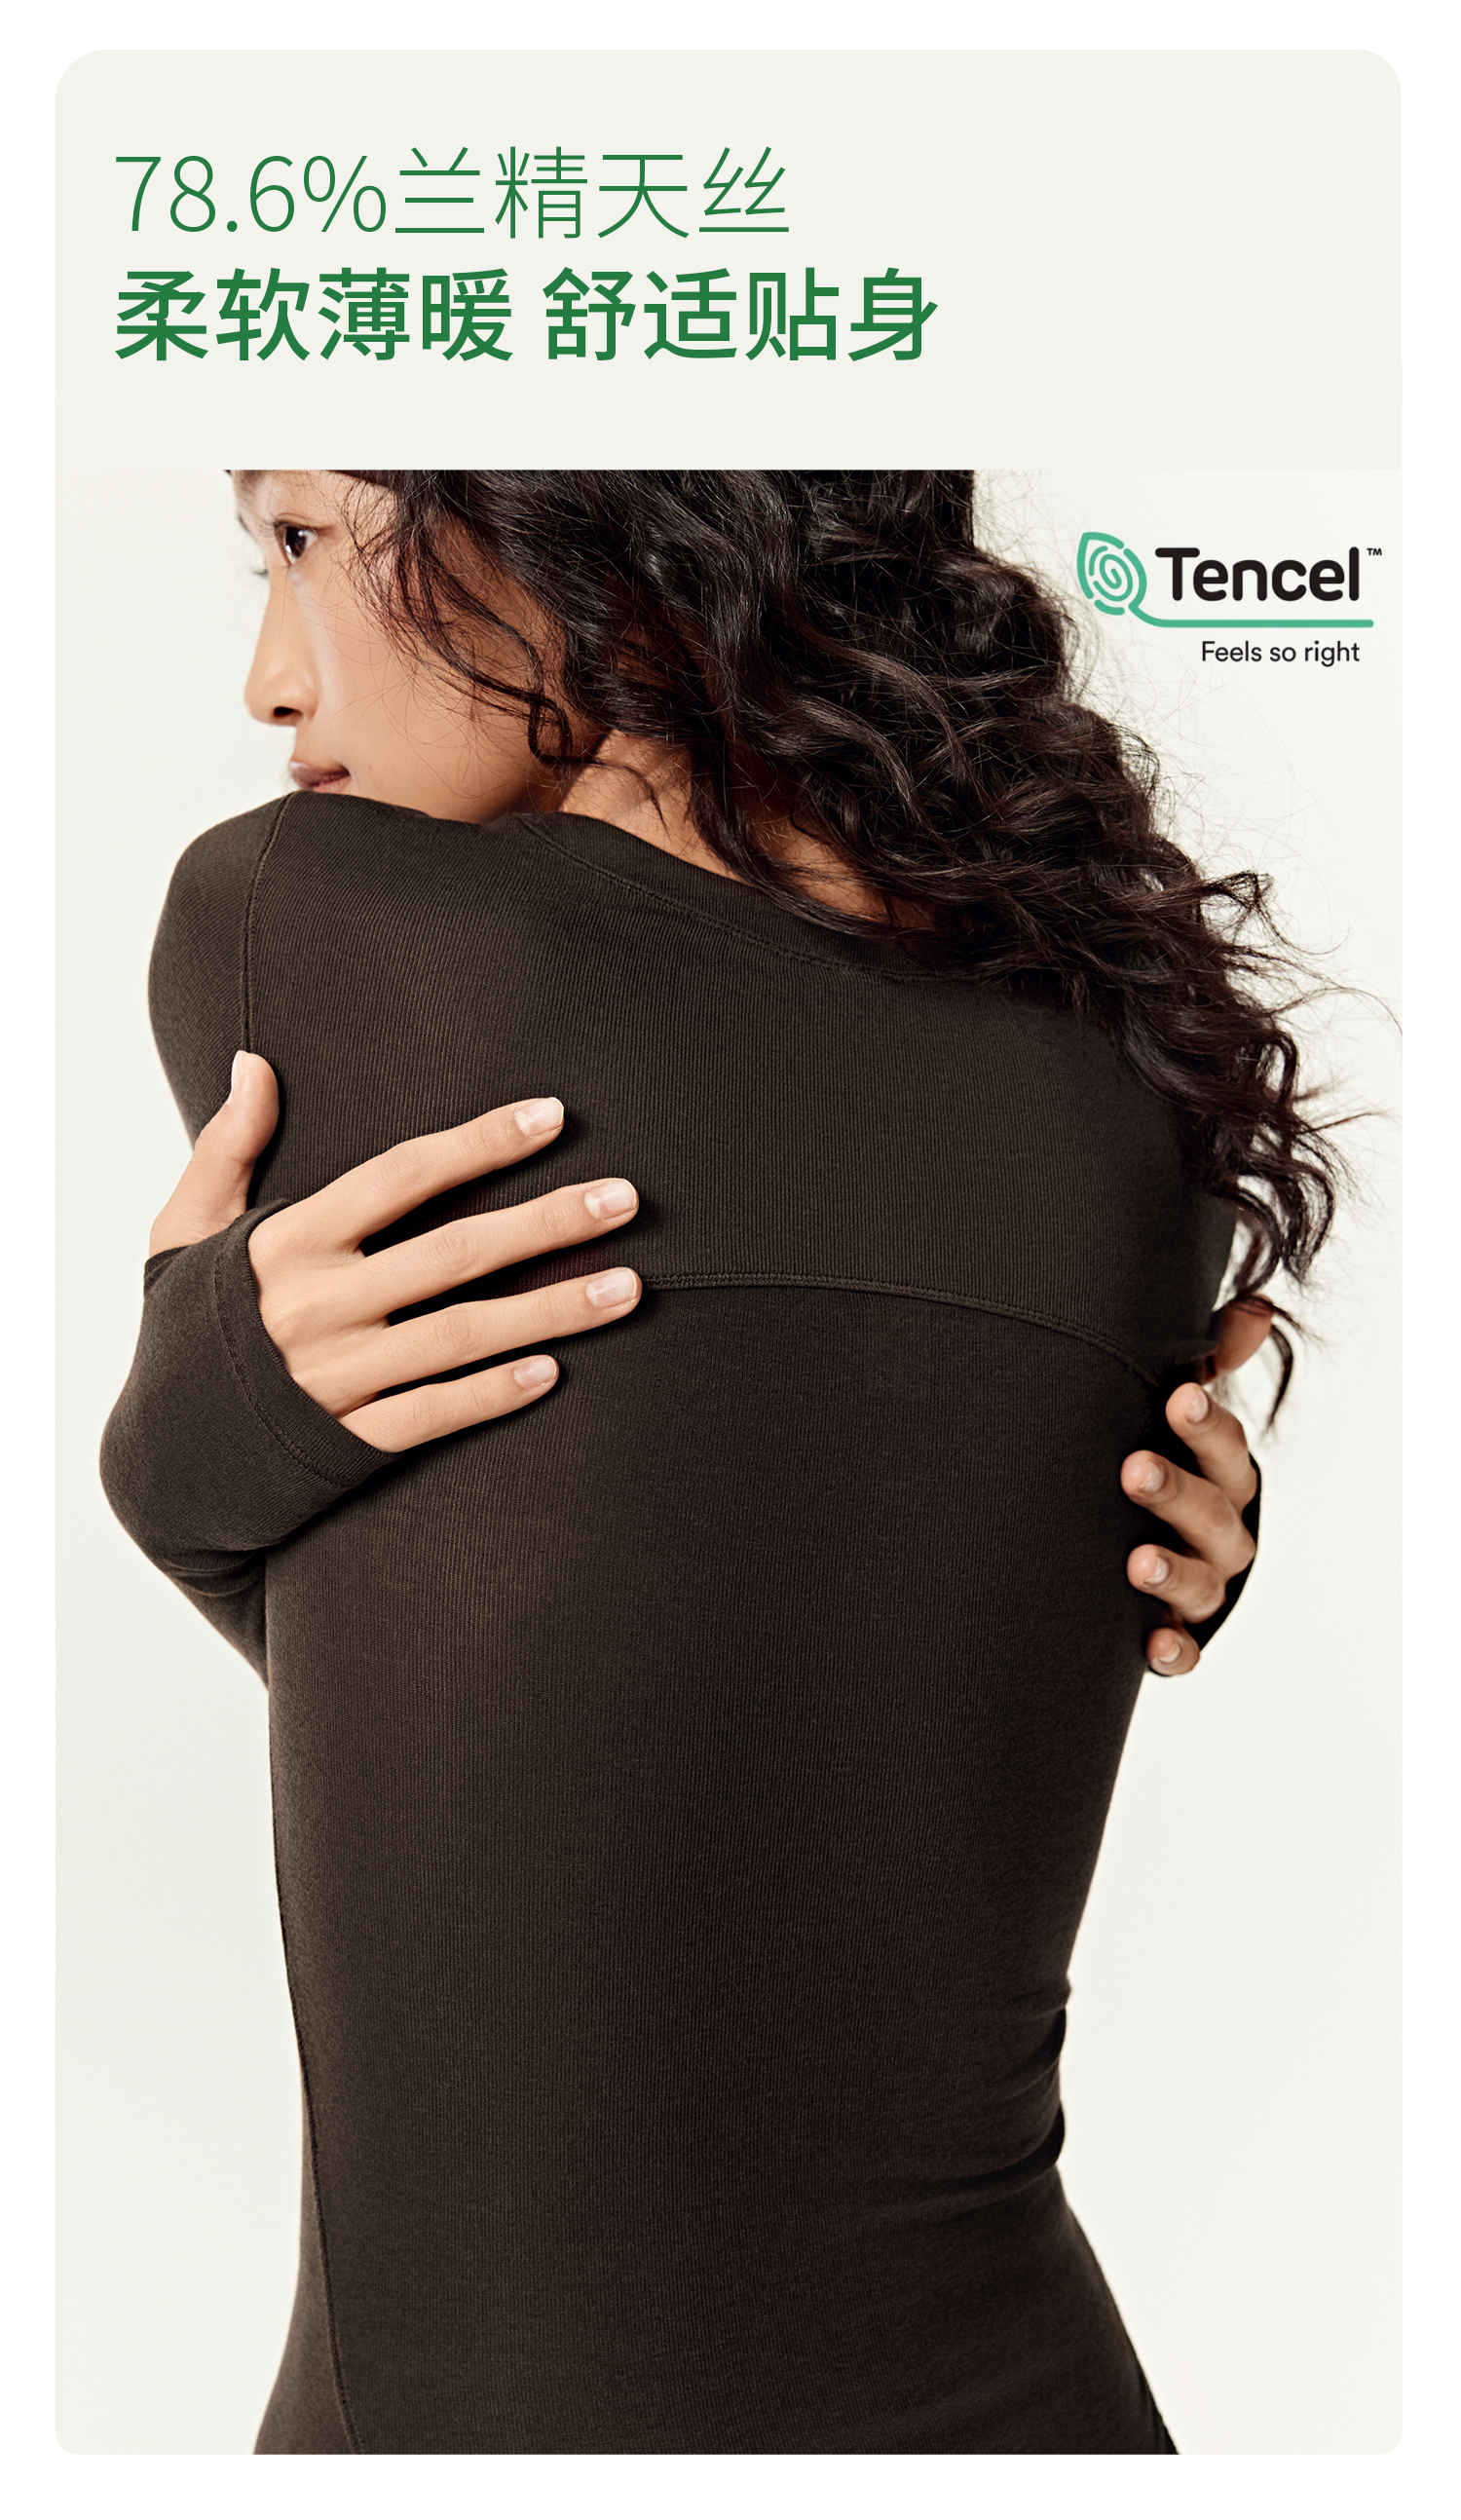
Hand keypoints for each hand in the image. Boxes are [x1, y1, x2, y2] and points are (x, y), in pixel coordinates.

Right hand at [148, 1051, 641, 1451]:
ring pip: (463, 1335)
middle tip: (627, 1198)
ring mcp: (335, 1378)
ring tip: (630, 1288)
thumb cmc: (184, 1331)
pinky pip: (432, 1415)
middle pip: (453, 1253)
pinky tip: (555, 1373)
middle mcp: (317, 1306)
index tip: (554, 1117)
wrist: (159, 1463)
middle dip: (547, 1222)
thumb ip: (228, 1147)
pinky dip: (493, 1394)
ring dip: (553, 1310)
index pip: (401, 1176)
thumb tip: (254, 1062)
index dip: (480, 1144)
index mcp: (287, 1243)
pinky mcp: (347, 1442)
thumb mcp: (184, 1230)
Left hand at [1120, 1300, 1271, 1674]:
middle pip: (1215, 1512)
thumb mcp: (1177, 1415)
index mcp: (1223, 1474)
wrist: (1141, 1544)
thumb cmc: (1164, 1460)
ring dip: (1173, 1572)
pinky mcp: (1179, 1633)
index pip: (1225, 1446)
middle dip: (1177, 1491)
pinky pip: (1187, 1652)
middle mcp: (1222, 1531)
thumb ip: (1206, 1362)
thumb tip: (1254, 1309)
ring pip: (1203, 1584)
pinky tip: (1152, 1645)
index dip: (1206, 1423)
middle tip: (1133, 1469)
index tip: (1179, 1397)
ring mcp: (1203, 1585)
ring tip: (1136, 1562)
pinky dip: (1175, 1651)